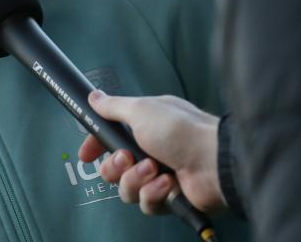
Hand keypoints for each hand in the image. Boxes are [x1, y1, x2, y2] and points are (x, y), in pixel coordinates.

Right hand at [78, 91, 224, 214]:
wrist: (213, 161)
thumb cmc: (180, 130)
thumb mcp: (141, 110)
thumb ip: (113, 107)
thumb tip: (94, 96)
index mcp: (144, 127)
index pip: (111, 138)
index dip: (96, 146)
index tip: (86, 155)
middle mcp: (150, 151)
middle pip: (114, 168)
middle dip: (115, 166)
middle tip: (128, 158)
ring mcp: (159, 176)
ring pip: (127, 188)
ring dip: (135, 179)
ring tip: (153, 169)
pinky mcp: (169, 199)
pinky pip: (146, 203)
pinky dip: (154, 193)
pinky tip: (168, 183)